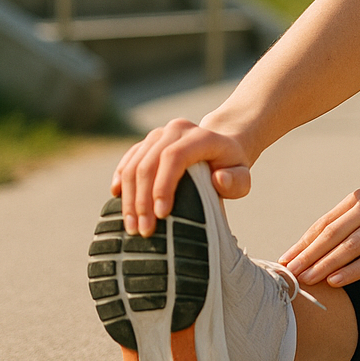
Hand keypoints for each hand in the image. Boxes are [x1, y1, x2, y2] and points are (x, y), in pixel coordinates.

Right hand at [111, 118, 252, 236]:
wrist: (220, 147)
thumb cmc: (231, 167)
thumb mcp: (242, 175)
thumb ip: (237, 181)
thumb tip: (219, 179)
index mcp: (201, 136)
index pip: (174, 157)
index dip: (163, 185)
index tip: (162, 215)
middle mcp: (176, 130)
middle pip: (148, 164)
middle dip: (143, 200)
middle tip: (144, 230)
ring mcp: (158, 134)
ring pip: (133, 164)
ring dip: (129, 198)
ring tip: (133, 226)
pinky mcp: (146, 143)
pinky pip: (127, 160)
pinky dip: (120, 180)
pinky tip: (117, 198)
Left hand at [279, 160, 359, 287]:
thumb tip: (333, 240)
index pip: (324, 224)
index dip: (302, 245)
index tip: (282, 263)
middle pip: (332, 234)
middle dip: (305, 256)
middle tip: (284, 276)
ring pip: (352, 244)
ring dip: (325, 263)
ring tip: (304, 281)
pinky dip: (357, 268)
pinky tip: (339, 279)